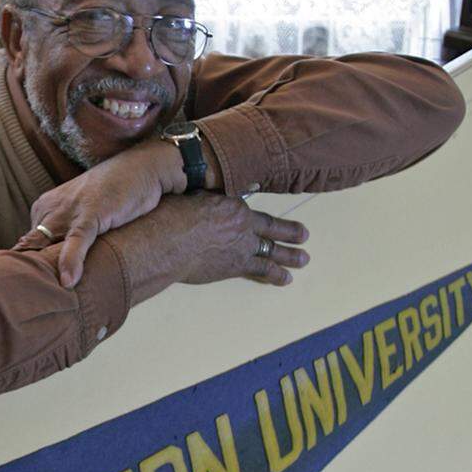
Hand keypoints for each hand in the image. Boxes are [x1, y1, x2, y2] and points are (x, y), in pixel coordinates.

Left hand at [18, 139, 185, 287]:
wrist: (142, 168)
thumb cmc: (113, 194)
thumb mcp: (82, 216)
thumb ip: (66, 236)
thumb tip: (59, 271)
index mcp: (44, 208)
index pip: (27, 244)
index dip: (26, 269)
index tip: (26, 293)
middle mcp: (50, 208)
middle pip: (32, 247)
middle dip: (28, 274)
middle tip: (23, 304)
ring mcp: (70, 210)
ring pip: (47, 244)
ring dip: (43, 271)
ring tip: (39, 300)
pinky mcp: (91, 213)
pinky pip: (76, 239)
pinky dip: (71, 260)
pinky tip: (68, 281)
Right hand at [108, 193, 308, 290]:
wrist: (167, 243)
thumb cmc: (171, 216)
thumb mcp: (190, 198)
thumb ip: (205, 198)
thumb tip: (208, 192)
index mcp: (233, 206)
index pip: (251, 210)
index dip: (262, 215)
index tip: (270, 218)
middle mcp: (243, 226)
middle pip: (271, 229)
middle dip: (289, 233)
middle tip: (305, 237)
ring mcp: (242, 248)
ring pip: (272, 251)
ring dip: (289, 256)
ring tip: (303, 260)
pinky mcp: (235, 267)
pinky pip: (260, 271)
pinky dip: (274, 275)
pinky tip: (285, 279)